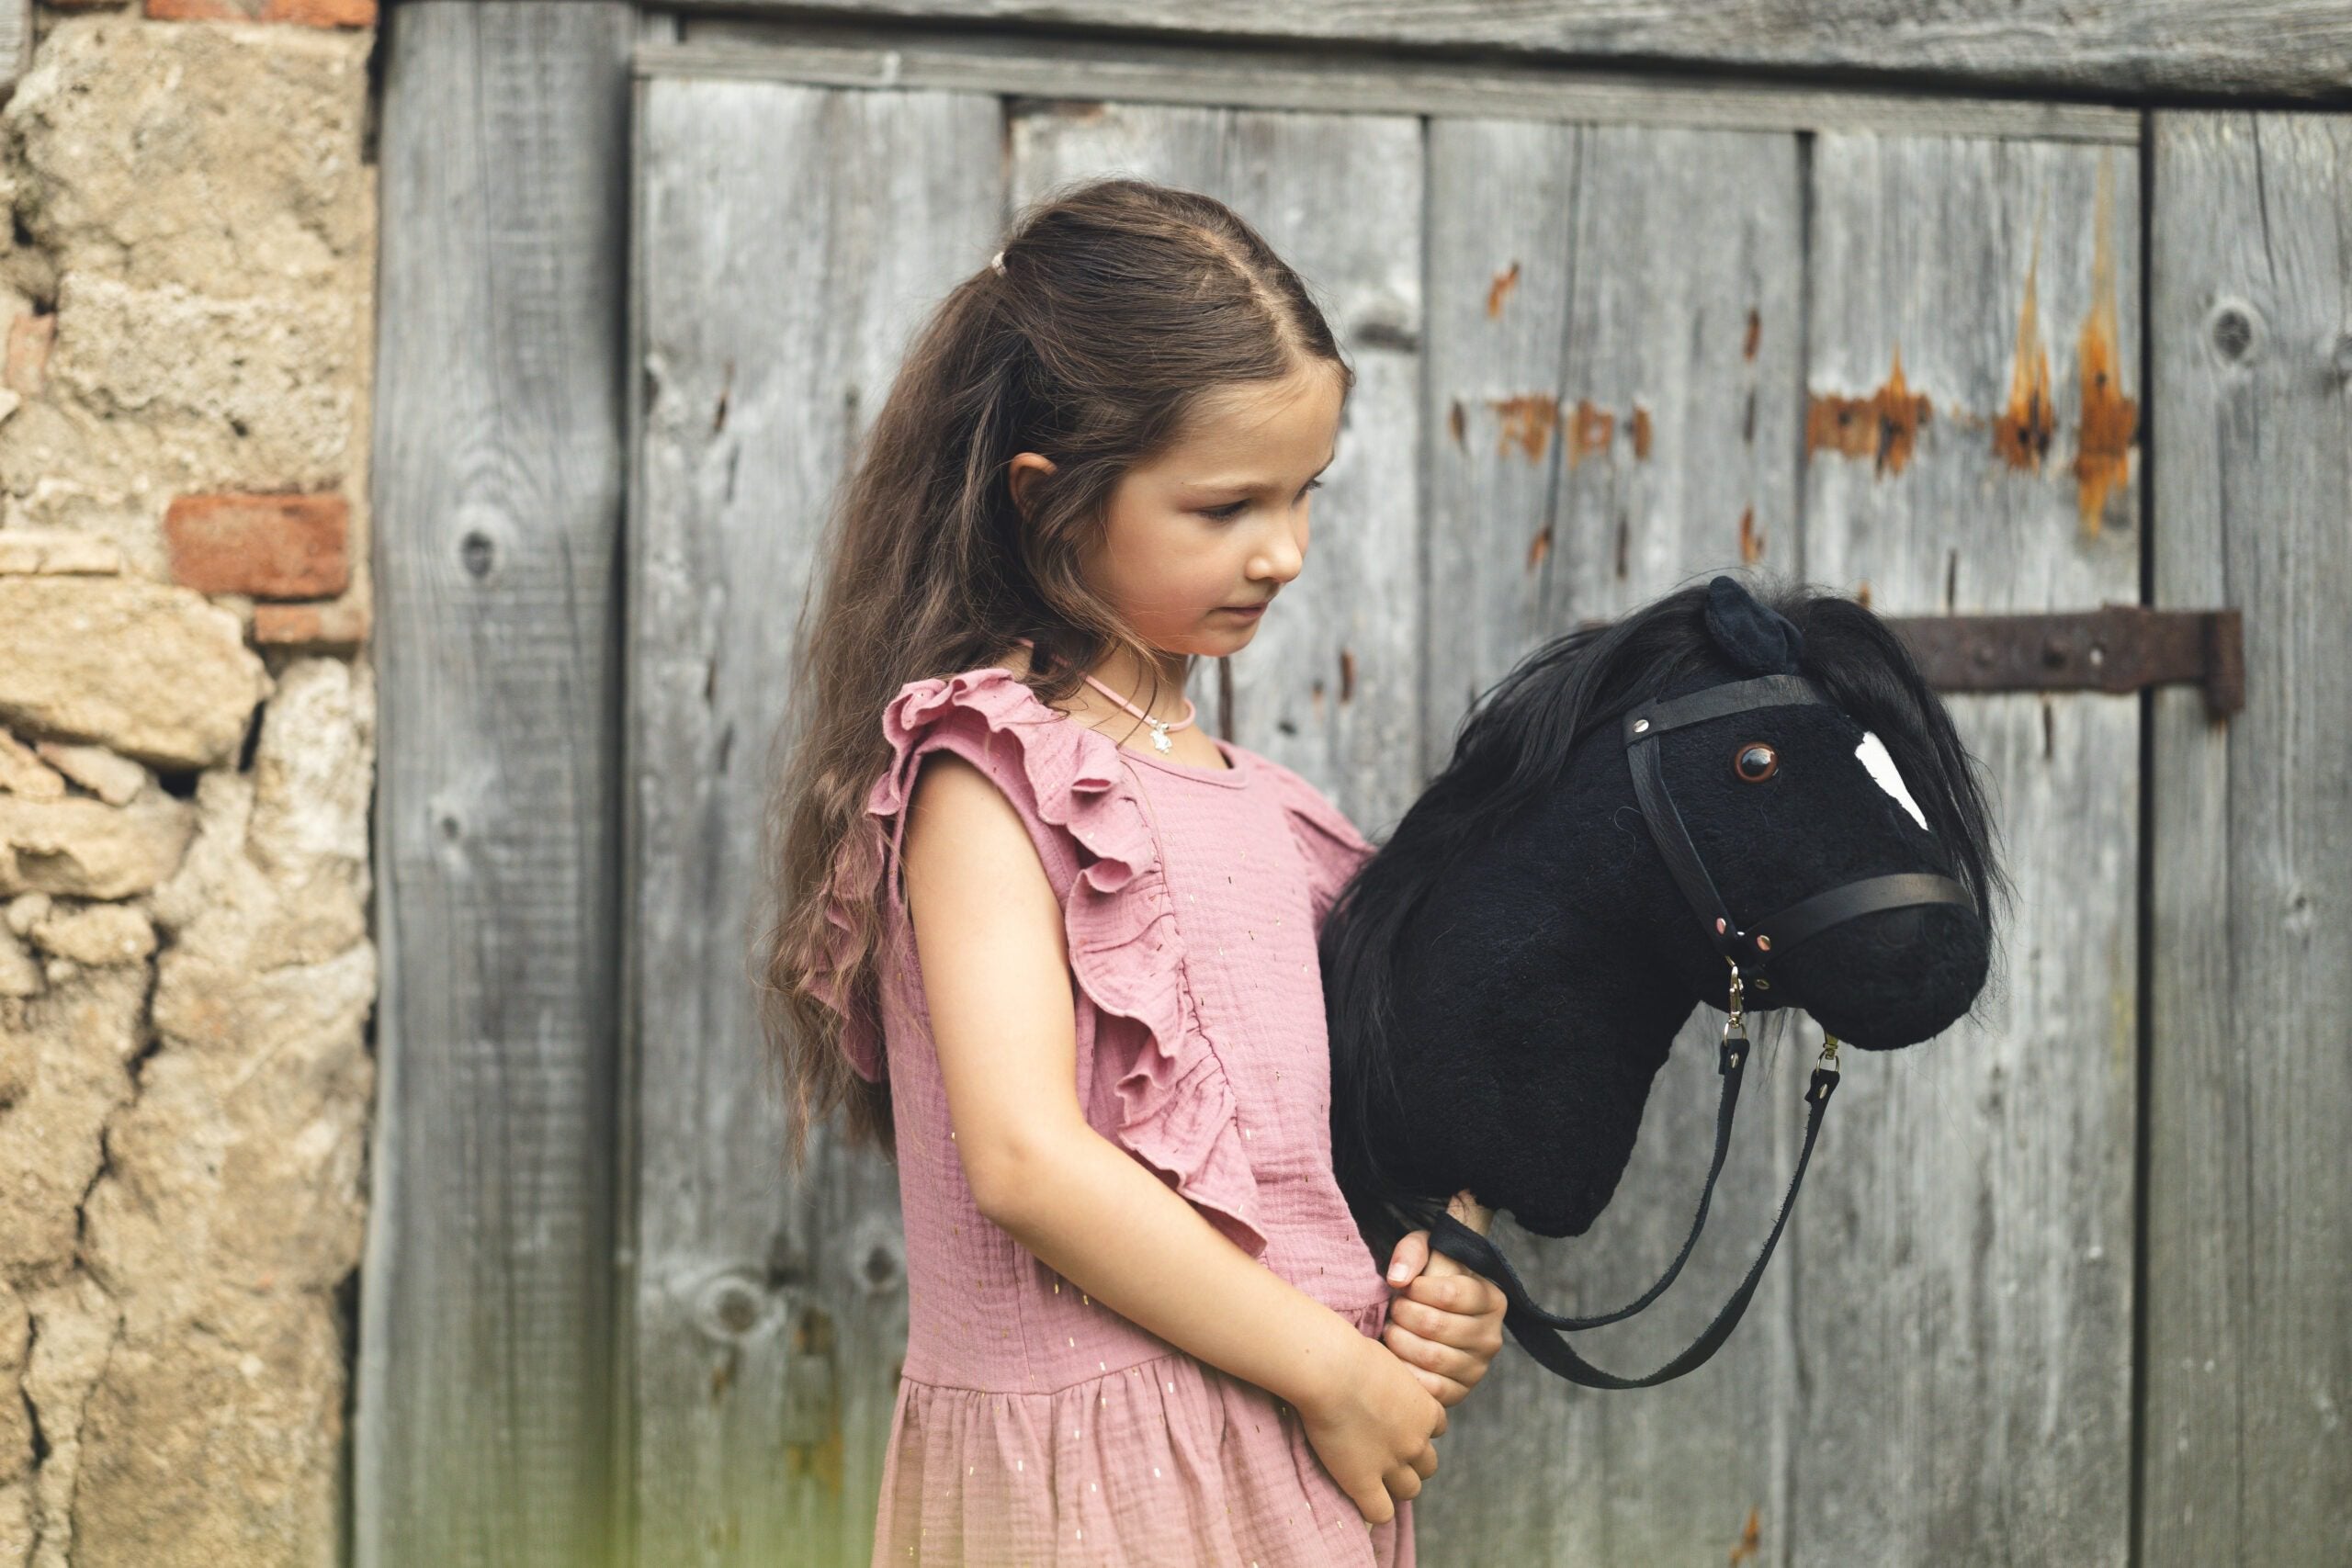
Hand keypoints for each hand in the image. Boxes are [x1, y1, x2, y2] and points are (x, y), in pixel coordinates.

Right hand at [1295, 1327, 1447, 1524]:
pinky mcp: (1364, 1482)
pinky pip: (1381, 1512)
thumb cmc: (1351, 1354)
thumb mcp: (1385, 1361)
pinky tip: (1358, 1494)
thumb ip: (1391, 1380)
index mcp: (1425, 1409)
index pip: (1436, 1429)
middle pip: (1428, 1465)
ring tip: (1372, 1476)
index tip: (1397, 1423)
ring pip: (1410, 1490)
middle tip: (1384, 1452)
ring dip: (1396, 1485)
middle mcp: (1416, 1441)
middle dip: (1411, 1461)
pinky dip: (1373, 1508)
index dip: (1417, 1428)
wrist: (1331, 1371)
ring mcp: (1392, 1465)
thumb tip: (1379, 1376)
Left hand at [1381, 1190, 1507, 1405]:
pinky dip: (1406, 1373)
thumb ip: (1412, 1252)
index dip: (1416, 1289)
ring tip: (1392, 1330)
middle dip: (1403, 1314)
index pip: (1450, 1294)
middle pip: (1437, 1326)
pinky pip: (1432, 1388)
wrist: (1433, 1316)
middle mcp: (1491, 1336)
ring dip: (1400, 1341)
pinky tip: (1395, 1357)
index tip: (1403, 1287)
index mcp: (1491, 1299)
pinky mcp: (1461, 1391)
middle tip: (1393, 1310)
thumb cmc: (1429, 1280)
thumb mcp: (1425, 1251)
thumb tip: (1398, 1280)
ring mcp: (1478, 1368)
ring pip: (1432, 1357)